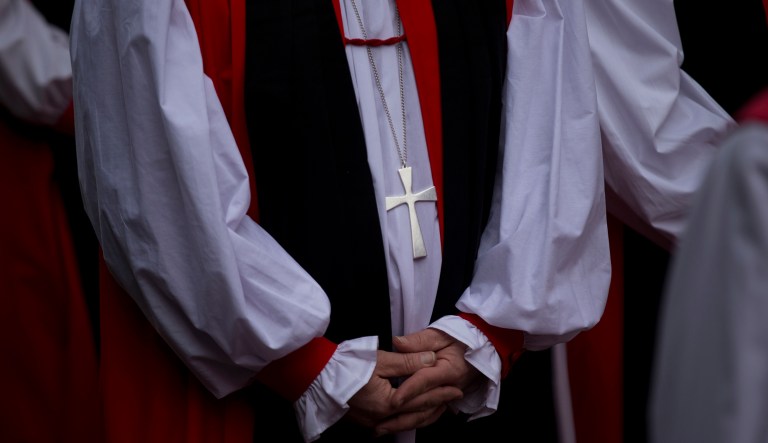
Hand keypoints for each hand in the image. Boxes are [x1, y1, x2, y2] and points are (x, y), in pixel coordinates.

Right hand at [345, 349, 462, 429]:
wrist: (314, 375)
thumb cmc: (345, 364)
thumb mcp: (380, 359)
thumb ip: (407, 361)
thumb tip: (430, 359)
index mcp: (388, 403)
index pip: (422, 398)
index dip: (440, 392)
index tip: (456, 388)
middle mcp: (380, 418)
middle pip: (415, 414)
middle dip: (436, 406)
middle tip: (453, 399)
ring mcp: (370, 422)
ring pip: (404, 423)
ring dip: (422, 415)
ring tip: (437, 407)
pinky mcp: (362, 421)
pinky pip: (391, 424)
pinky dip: (405, 418)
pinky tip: (410, 414)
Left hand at [373, 328, 481, 434]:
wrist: (481, 349)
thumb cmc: (459, 339)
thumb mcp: (440, 334)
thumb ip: (419, 340)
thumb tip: (398, 342)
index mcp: (450, 369)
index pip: (426, 380)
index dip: (409, 391)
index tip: (393, 400)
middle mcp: (451, 387)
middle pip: (424, 404)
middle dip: (402, 415)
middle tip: (379, 424)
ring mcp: (449, 397)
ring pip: (427, 414)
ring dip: (405, 423)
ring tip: (382, 429)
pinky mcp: (446, 401)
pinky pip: (430, 415)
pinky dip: (415, 422)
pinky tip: (398, 426)